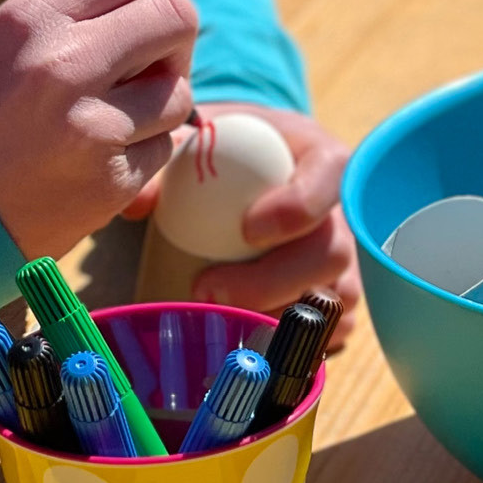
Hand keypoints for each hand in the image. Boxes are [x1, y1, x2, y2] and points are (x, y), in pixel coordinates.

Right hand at [0, 0, 196, 258]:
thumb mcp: (5, 41)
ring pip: (179, 91)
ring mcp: (96, 126)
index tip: (138, 10)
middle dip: (171, 39)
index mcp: (35, 16)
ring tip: (109, 117)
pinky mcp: (113, 179)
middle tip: (145, 62)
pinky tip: (95, 159)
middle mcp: (68, 62)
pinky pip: (163, 148)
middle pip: (179, 16)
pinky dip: (140, 152)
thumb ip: (78, 12)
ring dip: (156, 103)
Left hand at [128, 102, 360, 347]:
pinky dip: (290, 340)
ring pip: (334, 299)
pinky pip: (331, 331)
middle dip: (272, 280)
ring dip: (274, 317)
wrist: (256, 169)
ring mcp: (346, 260)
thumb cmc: (231, 154)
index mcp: (320, 159)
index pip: (331, 176)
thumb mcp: (203, 143)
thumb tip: (136, 205)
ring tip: (218, 320)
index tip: (247, 229)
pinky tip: (243, 337)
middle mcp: (344, 212)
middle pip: (331, 252)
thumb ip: (170, 163)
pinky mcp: (338, 297)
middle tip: (207, 289)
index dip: (299, 206)